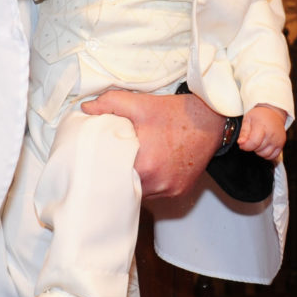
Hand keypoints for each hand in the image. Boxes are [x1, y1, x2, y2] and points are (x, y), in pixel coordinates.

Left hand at [80, 90, 222, 200]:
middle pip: (125, 187)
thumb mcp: (140, 104)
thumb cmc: (176, 113)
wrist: (212, 121)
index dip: (102, 168)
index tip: (97, 162)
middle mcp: (157, 183)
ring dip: (134, 181)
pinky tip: (151, 168)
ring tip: (133, 164)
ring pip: (140, 192)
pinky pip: (156, 193)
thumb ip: (109, 104)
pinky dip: (150, 183)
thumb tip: (85, 110)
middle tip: (112, 162)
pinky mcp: (179, 192)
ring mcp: (170, 190)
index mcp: (144, 164)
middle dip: (117, 175)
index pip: (111, 175)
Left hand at [238, 105, 286, 160]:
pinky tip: (265, 146)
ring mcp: (278, 140)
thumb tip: (241, 142)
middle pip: (258, 149)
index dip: (245, 146)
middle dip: (252, 147)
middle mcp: (272, 134)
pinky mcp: (281, 145)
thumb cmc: (260, 116)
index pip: (253, 143)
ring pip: (265, 154)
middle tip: (253, 138)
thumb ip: (243, 132)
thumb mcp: (248, 119)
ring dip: (259, 151)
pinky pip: (272, 156)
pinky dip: (267, 154)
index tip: (243, 143)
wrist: (273, 113)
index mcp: (262, 126)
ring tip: (259, 142)